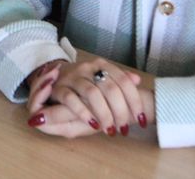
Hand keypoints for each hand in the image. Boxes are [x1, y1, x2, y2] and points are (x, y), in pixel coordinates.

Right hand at [26, 57, 151, 137]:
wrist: (54, 74)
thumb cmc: (83, 82)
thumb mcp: (102, 78)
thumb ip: (119, 80)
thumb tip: (137, 80)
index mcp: (102, 65)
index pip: (123, 81)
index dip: (134, 101)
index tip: (141, 119)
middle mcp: (88, 68)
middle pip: (110, 88)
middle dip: (120, 111)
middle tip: (124, 128)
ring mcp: (72, 77)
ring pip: (92, 94)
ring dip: (104, 114)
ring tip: (110, 129)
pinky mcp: (58, 87)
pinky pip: (71, 99)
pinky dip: (83, 113)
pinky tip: (92, 124)